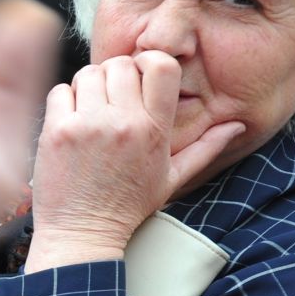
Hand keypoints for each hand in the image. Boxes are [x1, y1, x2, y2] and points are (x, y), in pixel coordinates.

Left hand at [24, 53, 243, 271]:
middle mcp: (123, 122)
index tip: (140, 76)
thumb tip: (237, 125)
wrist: (83, 233)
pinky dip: (65, 99)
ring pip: (88, 73)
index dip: (150, 62)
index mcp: (154, 129)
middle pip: (121, 64)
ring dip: (90, 85)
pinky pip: (60, 90)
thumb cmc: (128, 206)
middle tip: (112, 97)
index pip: (162, 66)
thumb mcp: (172, 178)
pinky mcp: (57, 132)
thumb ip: (206, 148)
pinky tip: (71, 120)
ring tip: (92, 108)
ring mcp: (87, 125)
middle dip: (117, 74)